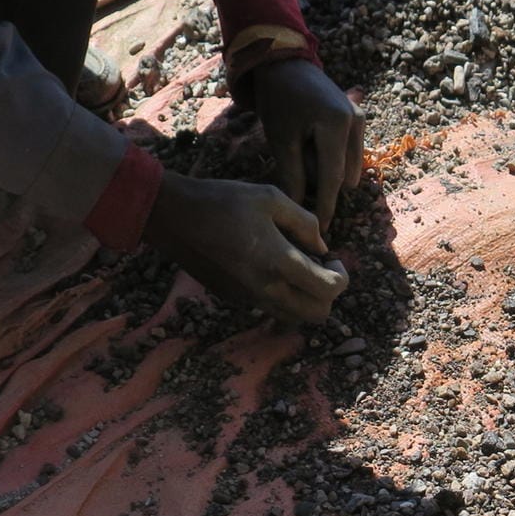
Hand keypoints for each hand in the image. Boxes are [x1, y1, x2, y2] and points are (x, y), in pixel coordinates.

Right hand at [142, 172, 346, 324]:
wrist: (173, 216)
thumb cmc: (222, 200)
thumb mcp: (270, 197)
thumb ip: (304, 222)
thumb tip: (322, 246)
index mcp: (278, 262)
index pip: (329, 290)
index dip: (341, 277)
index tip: (332, 258)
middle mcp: (265, 288)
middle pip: (316, 315)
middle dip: (327, 295)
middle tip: (319, 267)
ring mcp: (247, 298)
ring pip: (293, 318)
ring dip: (305, 299)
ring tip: (296, 268)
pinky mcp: (233, 299)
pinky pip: (270, 308)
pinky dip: (281, 296)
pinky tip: (270, 267)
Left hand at [251, 59, 364, 231]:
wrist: (285, 66)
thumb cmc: (279, 101)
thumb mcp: (281, 139)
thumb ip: (293, 175)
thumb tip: (300, 209)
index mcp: (336, 124)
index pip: (332, 177)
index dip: (326, 206)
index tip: (320, 231)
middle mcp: (356, 122)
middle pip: (343, 175)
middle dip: (322, 181)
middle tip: (295, 163)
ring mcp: (360, 120)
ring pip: (349, 167)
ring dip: (327, 169)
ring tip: (303, 150)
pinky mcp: (359, 120)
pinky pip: (350, 154)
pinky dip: (332, 158)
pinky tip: (312, 144)